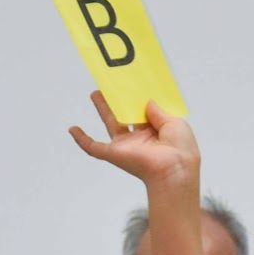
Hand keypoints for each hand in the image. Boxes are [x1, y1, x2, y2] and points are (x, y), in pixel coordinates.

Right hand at [69, 92, 199, 188]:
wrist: (173, 170)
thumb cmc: (181, 150)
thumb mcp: (175, 124)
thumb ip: (160, 111)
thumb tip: (148, 101)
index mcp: (157, 133)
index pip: (146, 113)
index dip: (141, 99)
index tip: (137, 84)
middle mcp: (141, 139)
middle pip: (126, 115)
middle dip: (119, 100)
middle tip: (113, 86)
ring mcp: (127, 146)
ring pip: (111, 124)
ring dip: (103, 109)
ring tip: (96, 93)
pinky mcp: (115, 153)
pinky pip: (94, 148)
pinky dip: (82, 140)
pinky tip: (72, 129)